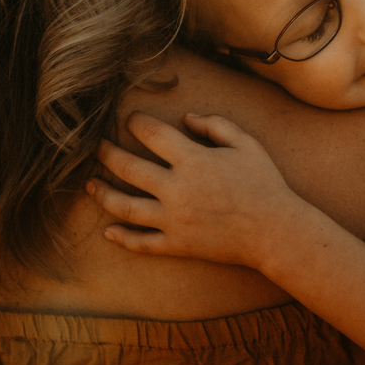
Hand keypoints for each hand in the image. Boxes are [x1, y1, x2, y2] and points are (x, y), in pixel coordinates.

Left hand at [88, 112, 307, 268]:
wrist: (274, 231)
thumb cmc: (264, 183)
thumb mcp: (246, 144)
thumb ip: (215, 125)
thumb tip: (186, 119)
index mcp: (193, 160)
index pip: (152, 135)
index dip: (137, 123)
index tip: (130, 119)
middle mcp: (176, 190)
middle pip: (128, 168)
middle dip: (107, 153)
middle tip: (95, 146)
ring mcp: (173, 220)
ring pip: (125, 207)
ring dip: (103, 194)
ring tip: (90, 184)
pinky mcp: (176, 245)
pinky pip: (141, 243)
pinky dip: (122, 238)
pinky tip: (108, 231)